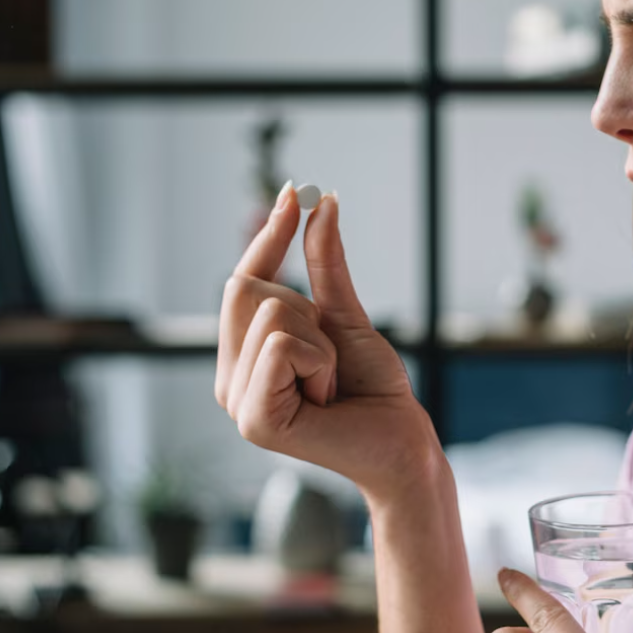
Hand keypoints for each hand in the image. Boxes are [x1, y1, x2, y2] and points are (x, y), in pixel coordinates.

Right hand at [215, 182, 436, 501]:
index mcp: (243, 356)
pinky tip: (327, 398)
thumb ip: (326, 265)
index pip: (243, 281)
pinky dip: (320, 362)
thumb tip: (321, 204)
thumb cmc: (373, 387)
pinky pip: (282, 346)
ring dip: (322, 343)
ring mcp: (237, 402)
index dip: (269, 235)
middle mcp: (230, 378)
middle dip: (308, 309)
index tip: (294, 191)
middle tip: (330, 357)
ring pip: (272, 314)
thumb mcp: (346, 317)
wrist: (402, 441)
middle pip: (248, 289)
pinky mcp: (254, 421)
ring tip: (330, 384)